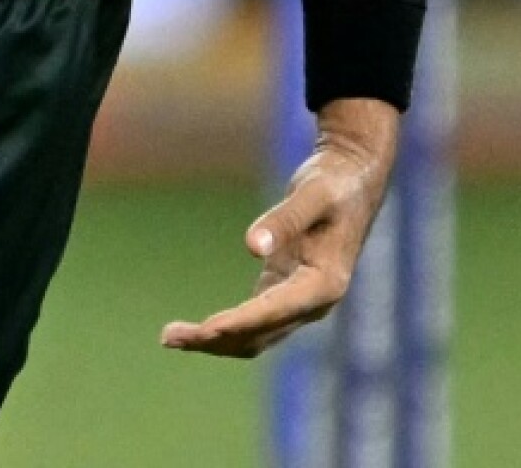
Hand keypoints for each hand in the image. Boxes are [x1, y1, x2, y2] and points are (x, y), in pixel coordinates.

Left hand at [161, 99, 399, 359]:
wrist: (351, 180)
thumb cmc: (333, 184)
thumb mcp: (313, 195)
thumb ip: (285, 220)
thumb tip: (251, 247)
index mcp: (324, 285)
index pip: (274, 311)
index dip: (239, 321)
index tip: (206, 329)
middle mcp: (313, 303)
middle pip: (260, 335)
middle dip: (216, 339)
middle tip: (169, 337)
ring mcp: (298, 301)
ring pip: (254, 335)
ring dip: (215, 341)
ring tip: (170, 337)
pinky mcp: (285, 290)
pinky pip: (253, 321)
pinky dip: (226, 328)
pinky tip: (197, 330)